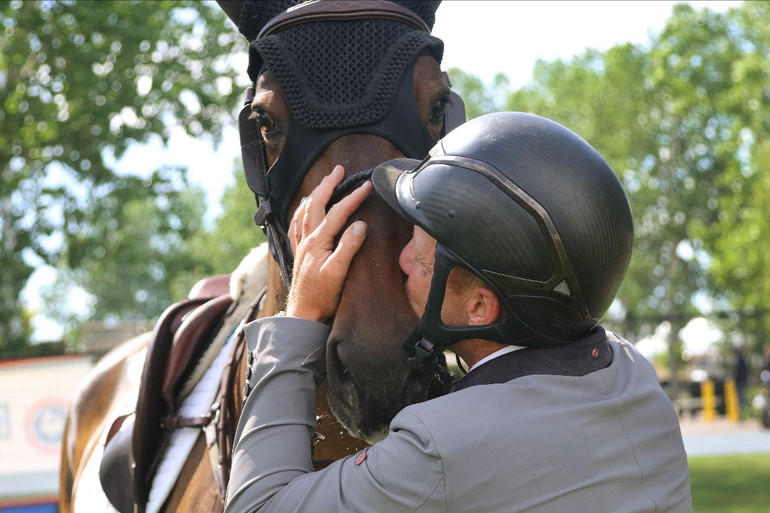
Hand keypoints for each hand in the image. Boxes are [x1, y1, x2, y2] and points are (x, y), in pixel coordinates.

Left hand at [285, 165, 371, 321]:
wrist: (303, 312)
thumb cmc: (323, 295)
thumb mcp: (339, 272)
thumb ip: (349, 247)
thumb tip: (360, 225)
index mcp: (318, 241)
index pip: (338, 212)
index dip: (353, 197)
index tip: (367, 186)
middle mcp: (307, 239)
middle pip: (316, 204)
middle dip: (328, 185)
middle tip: (339, 170)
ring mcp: (301, 244)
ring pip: (304, 210)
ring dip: (315, 194)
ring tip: (323, 183)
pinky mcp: (299, 252)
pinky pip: (296, 223)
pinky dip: (301, 210)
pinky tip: (303, 208)